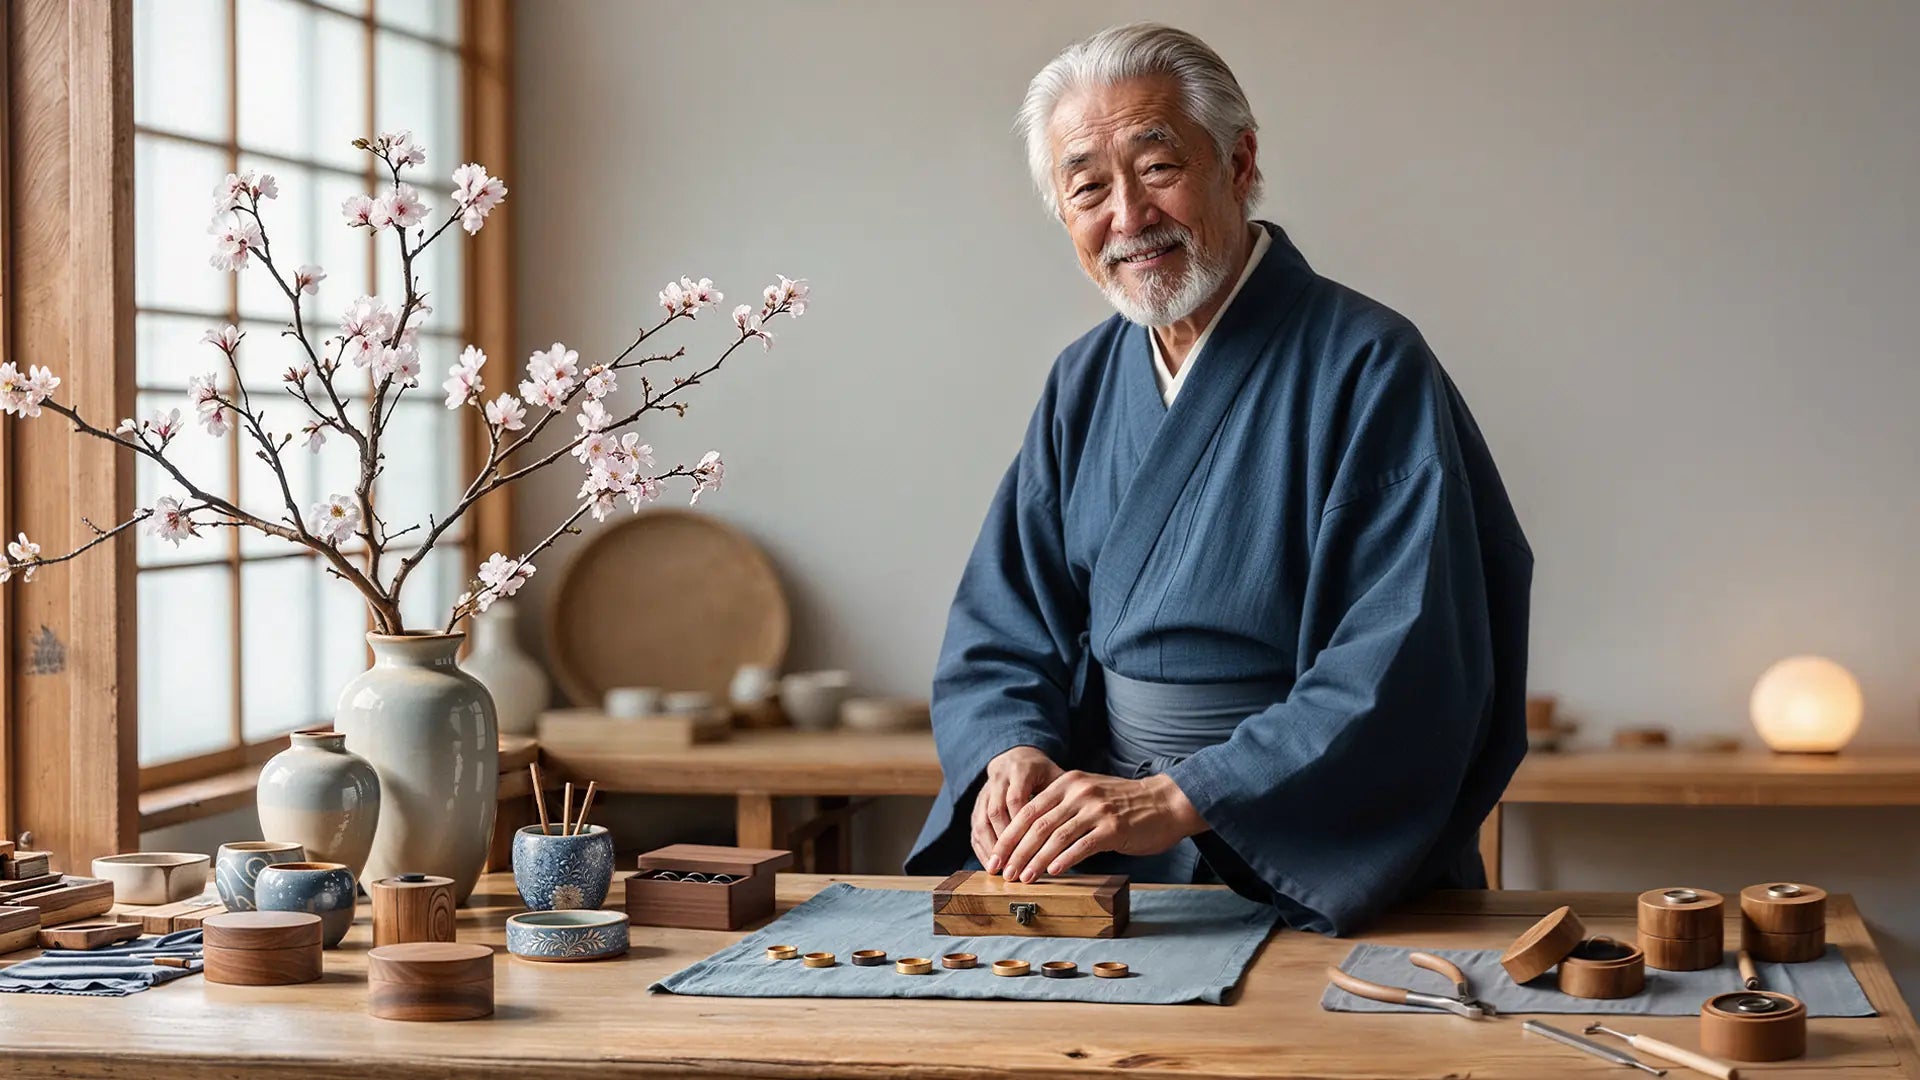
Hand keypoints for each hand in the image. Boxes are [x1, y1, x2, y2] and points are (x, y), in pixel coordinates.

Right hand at [971, 746, 1062, 872]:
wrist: (1019, 757)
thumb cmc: (1044, 774)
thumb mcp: (1057, 779)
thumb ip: (1063, 801)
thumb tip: (1076, 831)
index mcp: (1021, 770)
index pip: (1016, 800)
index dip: (1021, 827)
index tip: (1031, 851)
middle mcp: (999, 777)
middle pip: (996, 812)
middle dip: (1004, 843)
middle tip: (1011, 867)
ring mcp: (985, 789)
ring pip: (981, 820)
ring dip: (990, 847)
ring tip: (998, 870)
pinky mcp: (978, 802)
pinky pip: (975, 825)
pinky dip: (981, 846)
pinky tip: (990, 864)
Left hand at [993, 771, 1207, 881]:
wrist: (1167, 802)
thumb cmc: (1126, 805)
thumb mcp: (1090, 795)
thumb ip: (1063, 809)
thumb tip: (1032, 838)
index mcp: (1068, 783)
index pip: (1028, 810)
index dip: (1009, 835)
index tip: (997, 856)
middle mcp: (1079, 792)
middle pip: (1037, 824)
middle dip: (1016, 851)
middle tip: (1003, 872)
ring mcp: (1096, 809)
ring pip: (1055, 837)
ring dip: (1035, 860)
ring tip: (1022, 878)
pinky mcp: (1113, 827)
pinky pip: (1082, 845)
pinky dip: (1064, 860)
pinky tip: (1052, 873)